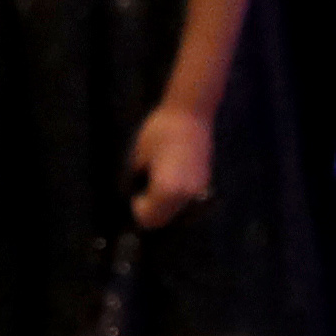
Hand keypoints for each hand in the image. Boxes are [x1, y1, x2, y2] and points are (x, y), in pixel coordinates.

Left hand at [129, 106, 213, 229]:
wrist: (191, 114)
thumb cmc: (159, 131)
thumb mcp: (137, 156)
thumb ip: (134, 180)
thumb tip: (131, 193)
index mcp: (167, 191)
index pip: (147, 218)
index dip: (136, 206)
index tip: (134, 191)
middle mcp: (185, 197)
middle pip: (162, 221)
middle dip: (150, 210)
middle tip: (143, 188)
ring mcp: (198, 192)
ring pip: (176, 214)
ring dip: (164, 207)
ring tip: (156, 182)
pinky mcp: (205, 184)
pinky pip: (186, 202)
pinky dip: (176, 198)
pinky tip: (170, 178)